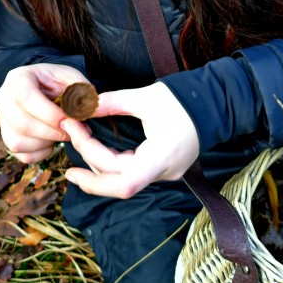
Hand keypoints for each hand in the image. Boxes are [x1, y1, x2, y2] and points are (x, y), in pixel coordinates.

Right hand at [0, 63, 88, 163]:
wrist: (43, 87)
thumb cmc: (58, 82)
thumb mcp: (71, 78)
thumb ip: (82, 92)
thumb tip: (90, 111)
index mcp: (18, 79)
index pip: (27, 98)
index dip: (50, 114)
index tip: (71, 121)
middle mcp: (3, 99)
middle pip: (23, 124)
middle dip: (53, 132)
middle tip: (74, 131)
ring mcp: (2, 120)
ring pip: (19, 142)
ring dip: (47, 143)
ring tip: (63, 133)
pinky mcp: (7, 138)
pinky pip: (22, 155)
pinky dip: (41, 153)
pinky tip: (52, 141)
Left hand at [62, 82, 198, 198]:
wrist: (215, 103)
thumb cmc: (184, 99)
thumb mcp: (145, 97)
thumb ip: (112, 103)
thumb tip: (82, 104)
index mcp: (161, 158)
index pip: (121, 180)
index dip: (91, 161)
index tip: (73, 131)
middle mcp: (163, 172)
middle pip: (118, 185)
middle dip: (88, 168)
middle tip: (66, 141)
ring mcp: (164, 172)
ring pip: (124, 181)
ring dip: (98, 165)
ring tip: (78, 141)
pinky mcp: (163, 167)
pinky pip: (132, 172)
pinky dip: (112, 163)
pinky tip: (96, 151)